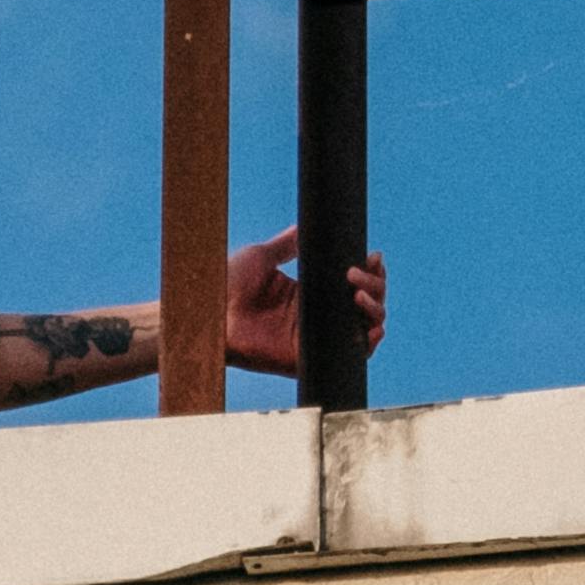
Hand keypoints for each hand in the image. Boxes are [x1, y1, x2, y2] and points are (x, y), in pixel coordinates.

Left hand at [222, 225, 388, 380]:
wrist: (209, 309)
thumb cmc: (226, 284)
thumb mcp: (261, 256)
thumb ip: (287, 245)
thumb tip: (305, 226)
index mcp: (309, 294)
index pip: (352, 284)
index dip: (370, 272)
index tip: (373, 256)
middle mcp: (316, 316)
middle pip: (366, 304)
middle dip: (376, 286)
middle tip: (359, 273)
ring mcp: (314, 338)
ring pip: (365, 328)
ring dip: (374, 310)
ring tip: (360, 294)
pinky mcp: (307, 358)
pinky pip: (350, 356)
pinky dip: (368, 343)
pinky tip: (372, 327)